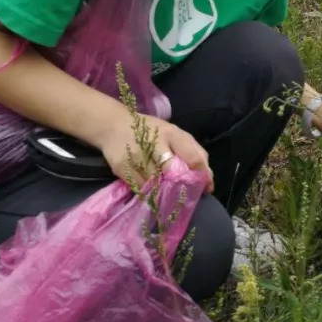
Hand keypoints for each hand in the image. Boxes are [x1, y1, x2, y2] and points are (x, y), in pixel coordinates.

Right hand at [98, 115, 213, 193]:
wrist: (114, 126)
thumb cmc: (152, 132)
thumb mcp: (175, 134)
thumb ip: (193, 151)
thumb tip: (207, 178)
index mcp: (172, 134)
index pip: (193, 157)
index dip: (203, 175)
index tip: (207, 189)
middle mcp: (154, 144)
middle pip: (172, 172)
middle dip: (182, 185)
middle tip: (186, 195)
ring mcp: (136, 157)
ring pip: (156, 184)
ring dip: (164, 192)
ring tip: (168, 194)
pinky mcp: (121, 168)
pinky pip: (140, 188)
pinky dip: (148, 192)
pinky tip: (151, 189)